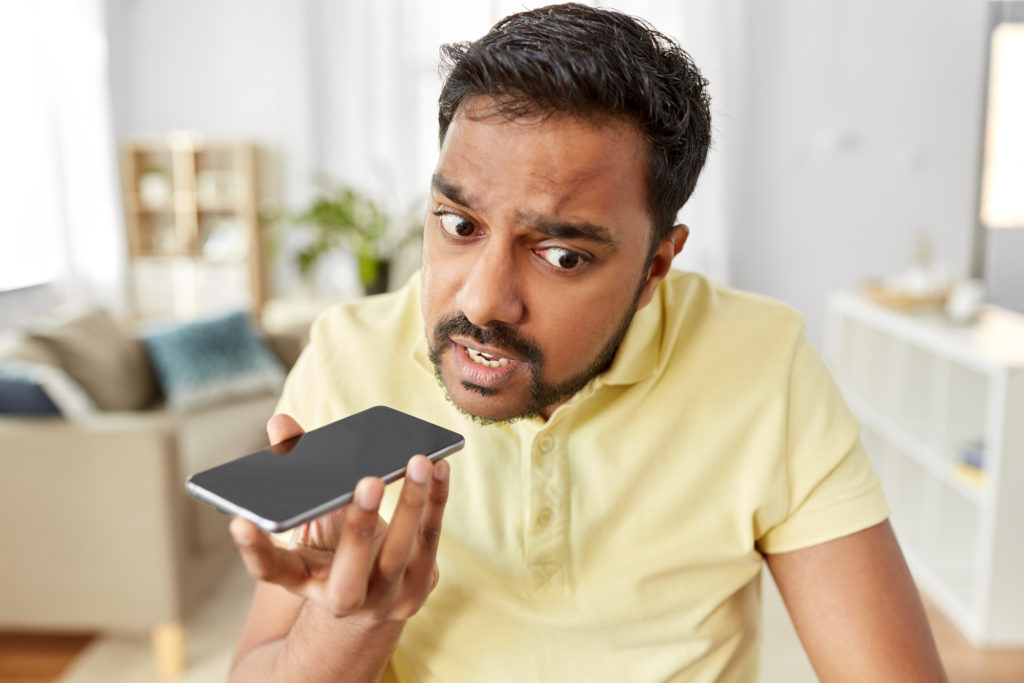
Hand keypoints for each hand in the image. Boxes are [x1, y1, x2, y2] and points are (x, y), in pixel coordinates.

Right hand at [229, 413, 450, 622]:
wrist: (371, 606)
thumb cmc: (332, 551)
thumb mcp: (309, 522)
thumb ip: (297, 475)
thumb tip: (280, 424)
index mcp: (302, 581)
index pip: (270, 572)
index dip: (253, 550)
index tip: (238, 522)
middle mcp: (341, 600)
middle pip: (348, 573)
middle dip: (359, 527)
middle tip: (367, 481)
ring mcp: (384, 598)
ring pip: (399, 553)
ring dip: (410, 504)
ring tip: (418, 460)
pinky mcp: (418, 586)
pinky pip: (429, 541)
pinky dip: (434, 502)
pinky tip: (438, 468)